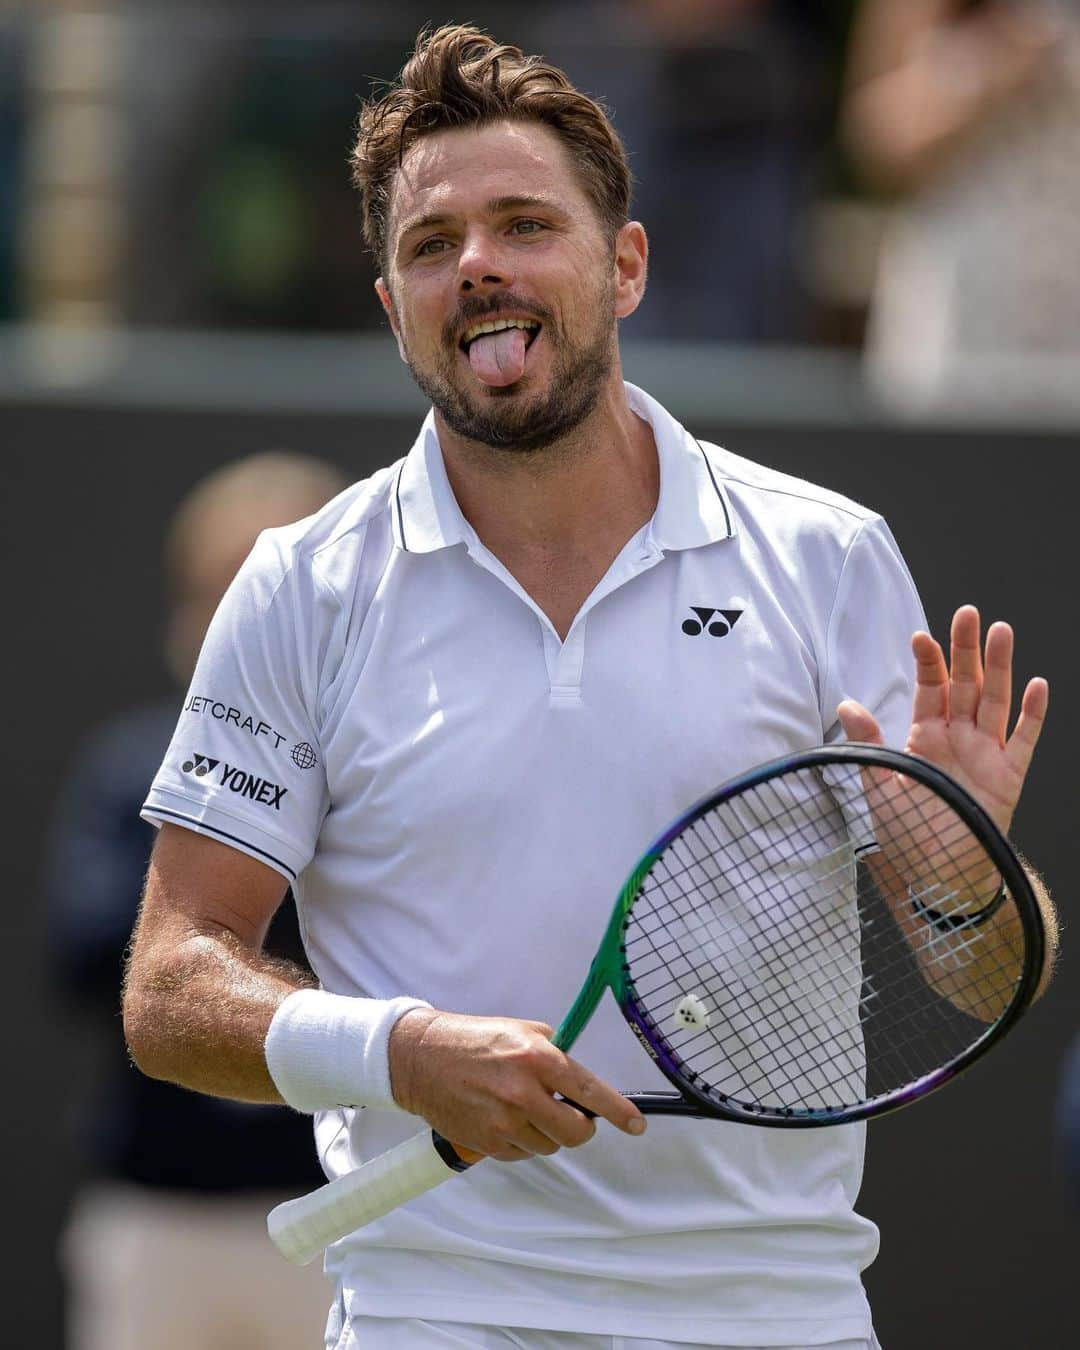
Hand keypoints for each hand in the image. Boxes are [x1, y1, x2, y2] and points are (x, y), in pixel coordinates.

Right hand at [388, 1008, 645, 1162]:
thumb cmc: (474, 1040)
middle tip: (569, 1113)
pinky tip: (505, 1118)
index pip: (587, 1090)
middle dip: (580, 1126)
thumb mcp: (520, 1031)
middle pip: (575, 1132)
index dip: (617, 1110)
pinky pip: (524, 1153)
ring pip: (550, 1145)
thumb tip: (580, 1082)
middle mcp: (522, 1093)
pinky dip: (523, 1140)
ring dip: (547, 1132)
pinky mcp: (487, 1143)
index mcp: (536, 1058)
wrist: (422, 1060)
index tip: (636, 1124)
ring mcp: (504, 1122)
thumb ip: (554, 1053)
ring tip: (524, 1107)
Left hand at [837, 604, 1047, 838]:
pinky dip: (1033, 715)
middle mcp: (959, 737)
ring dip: (1000, 668)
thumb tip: (847, 704)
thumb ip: (868, 744)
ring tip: (1002, 633)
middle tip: (969, 613)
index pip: (929, 688)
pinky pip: (1024, 741)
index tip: (920, 636)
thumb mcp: (879, 785)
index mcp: (926, 735)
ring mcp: (987, 753)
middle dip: (966, 649)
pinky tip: (1037, 686)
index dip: (928, 662)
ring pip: (996, 701)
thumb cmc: (908, 831)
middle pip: (965, 683)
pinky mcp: (1010, 776)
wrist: (937, 874)